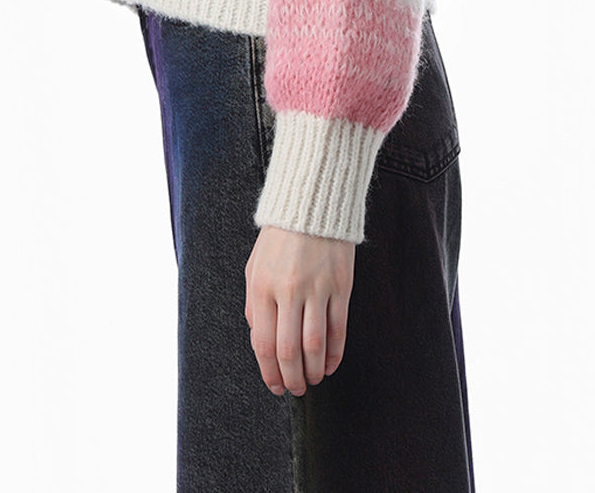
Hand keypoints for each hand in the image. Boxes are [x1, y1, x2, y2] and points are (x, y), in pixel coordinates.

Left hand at [244, 225, 355, 395]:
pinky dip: (336, 354)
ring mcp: (316, 288)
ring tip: (313, 379)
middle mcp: (287, 290)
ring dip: (314, 371)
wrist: (312, 204)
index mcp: (262, 286)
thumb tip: (259, 340)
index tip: (276, 386)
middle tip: (296, 389)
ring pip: (315, 346)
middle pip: (288, 351)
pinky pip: (338, 329)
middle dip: (292, 379)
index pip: (264, 343)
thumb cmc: (280, 237)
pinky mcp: (341, 286)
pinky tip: (331, 363)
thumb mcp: (254, 266)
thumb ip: (253, 304)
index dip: (270, 373)